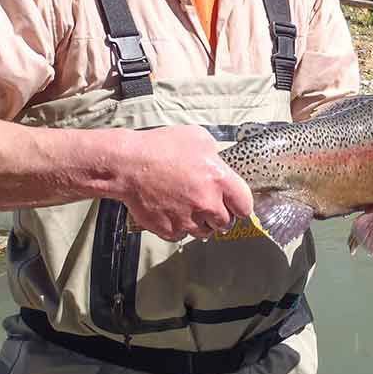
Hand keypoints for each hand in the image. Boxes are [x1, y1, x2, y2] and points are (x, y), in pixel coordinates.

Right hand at [114, 125, 253, 240]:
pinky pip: (181, 235)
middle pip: (226, 223)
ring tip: (189, 207)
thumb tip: (220, 164)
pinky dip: (179, 227)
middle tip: (209, 205)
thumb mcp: (198, 138)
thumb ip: (215, 155)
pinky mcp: (169, 230)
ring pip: (204, 232)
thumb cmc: (161, 147)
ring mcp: (187, 219)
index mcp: (219, 179)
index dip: (240, 205)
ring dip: (201, 223)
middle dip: (220, 215)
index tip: (235, 204)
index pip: (245, 206)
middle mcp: (207, 203)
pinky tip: (172, 211)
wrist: (127, 165)